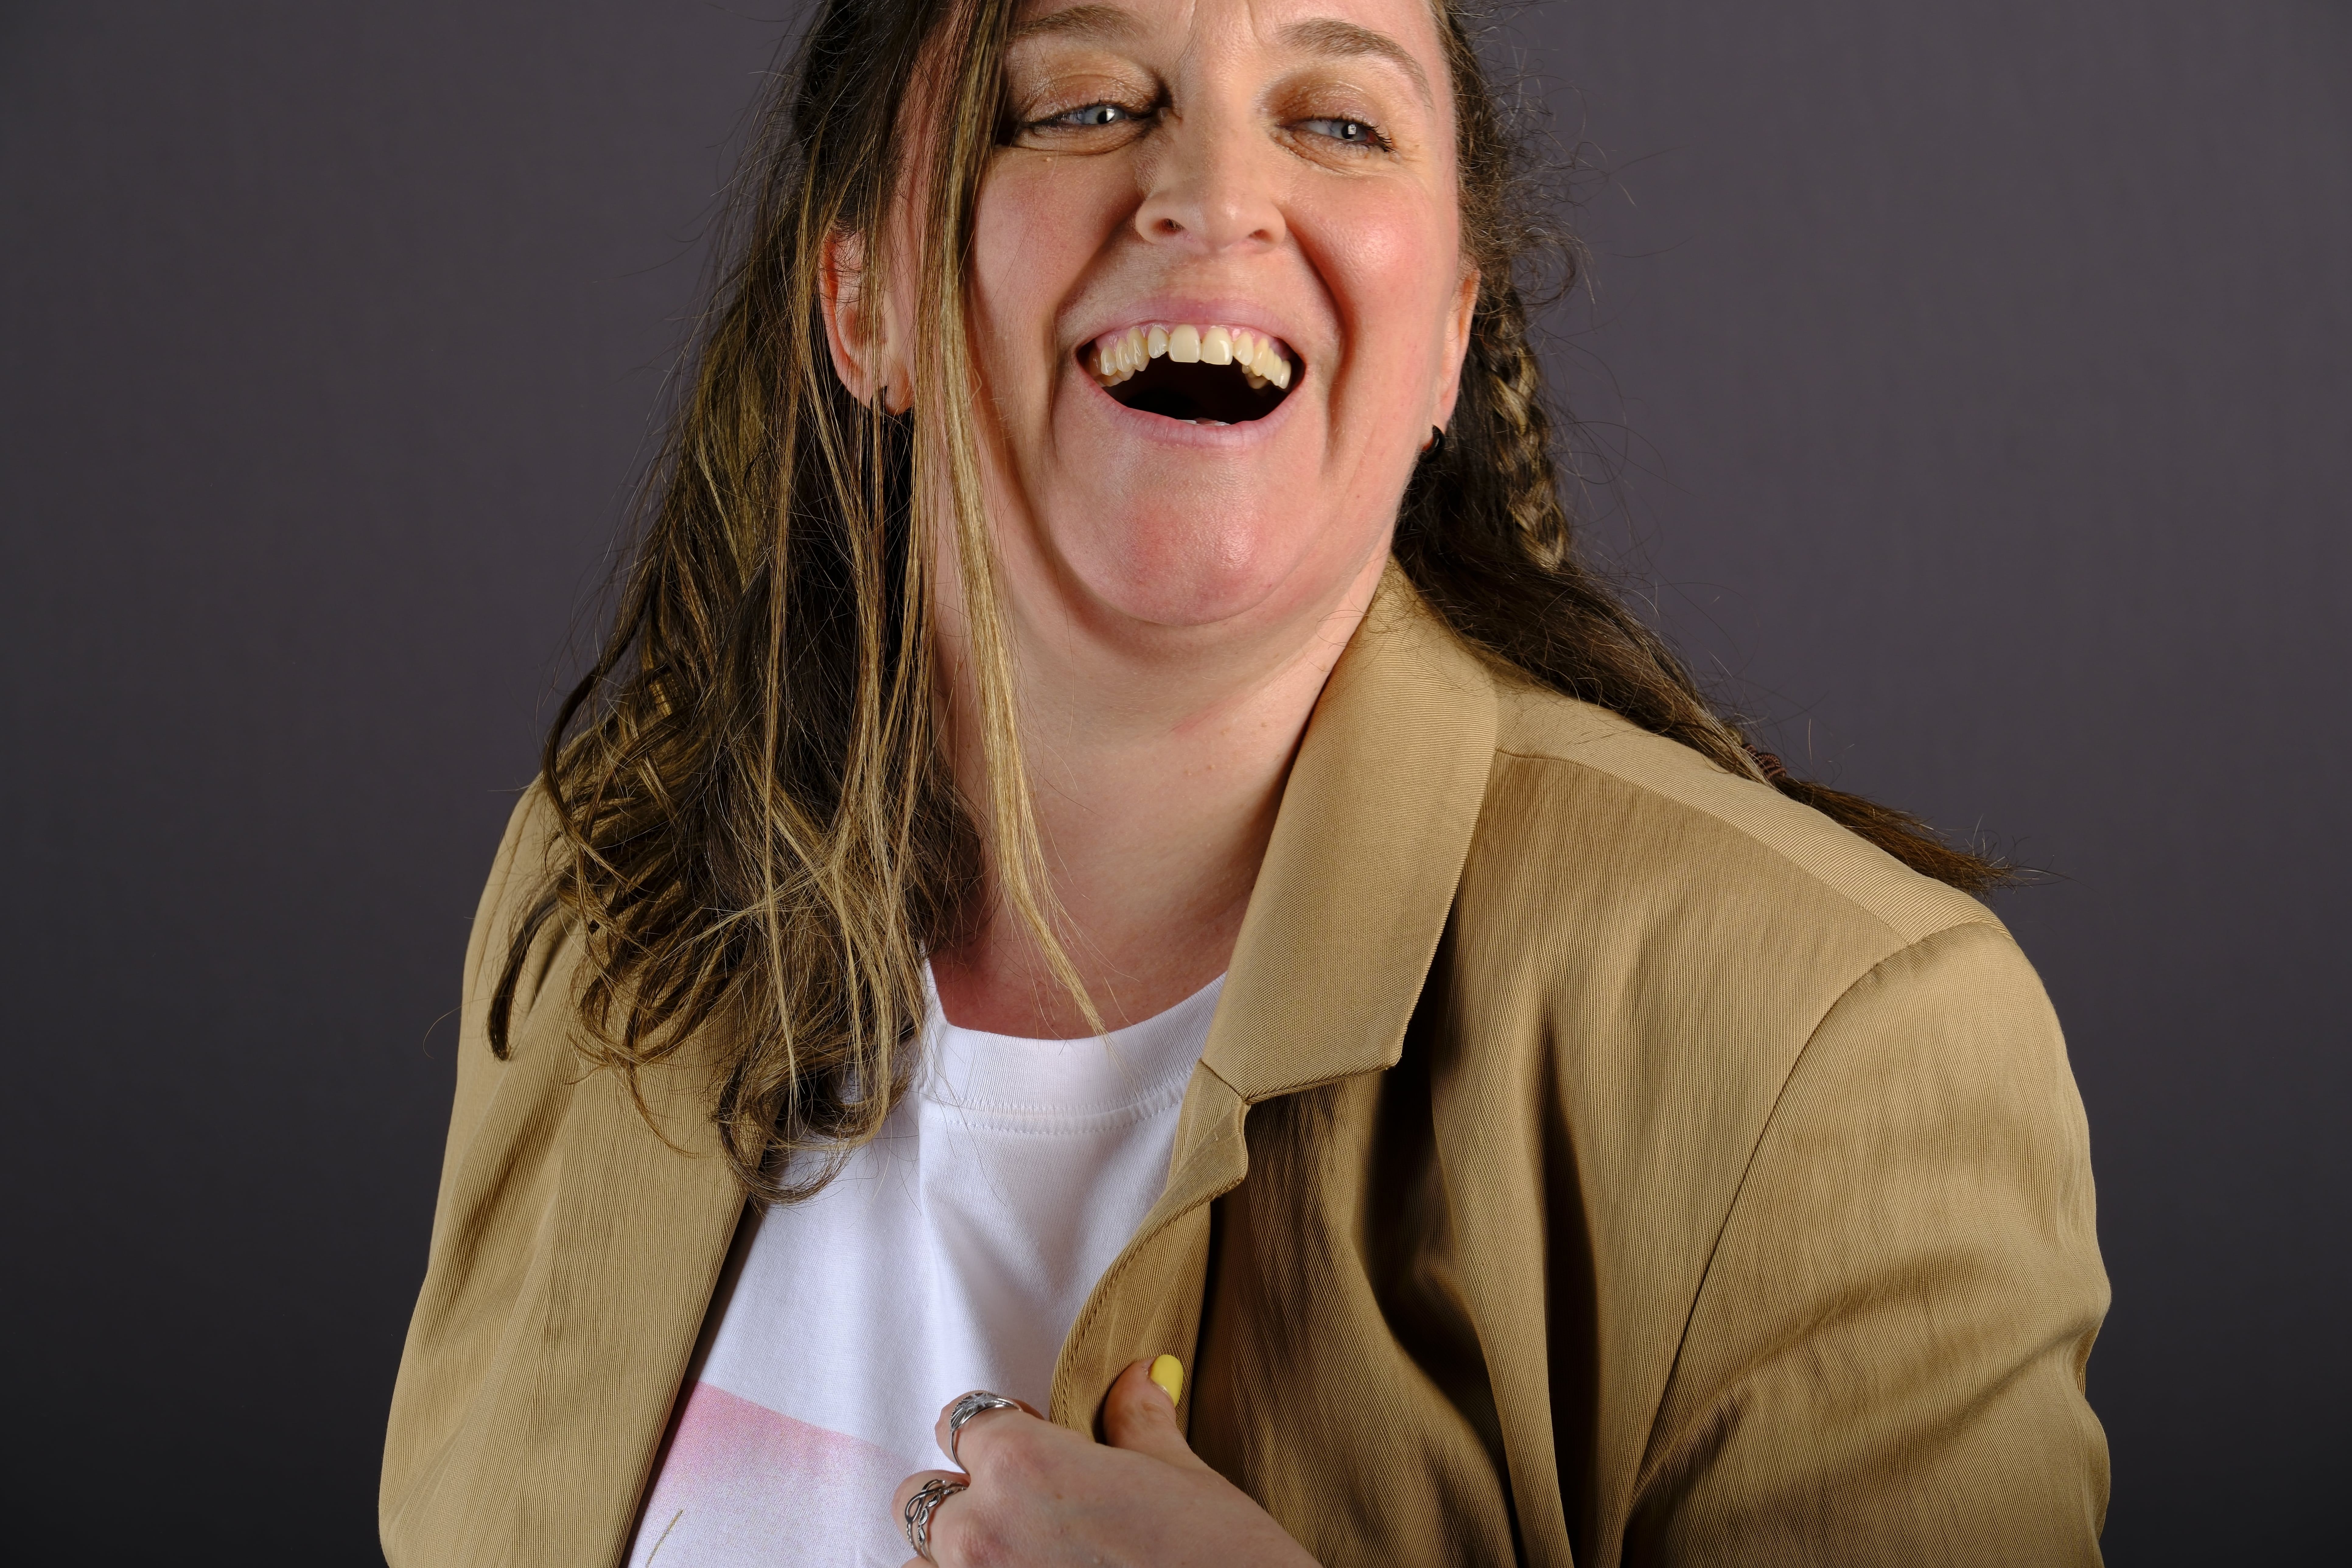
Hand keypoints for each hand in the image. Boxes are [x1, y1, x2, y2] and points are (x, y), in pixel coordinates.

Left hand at [891, 1358, 1318, 1566]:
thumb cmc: (1222, 1561)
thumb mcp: (1184, 1479)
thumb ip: (1139, 1424)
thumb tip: (1138, 1379)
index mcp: (1023, 1464)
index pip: (958, 1421)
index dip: (994, 1431)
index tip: (1027, 1447)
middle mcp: (982, 1530)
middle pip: (916, 1498)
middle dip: (960, 1499)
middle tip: (1021, 1514)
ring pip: (918, 1565)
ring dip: (953, 1560)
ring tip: (1018, 1561)